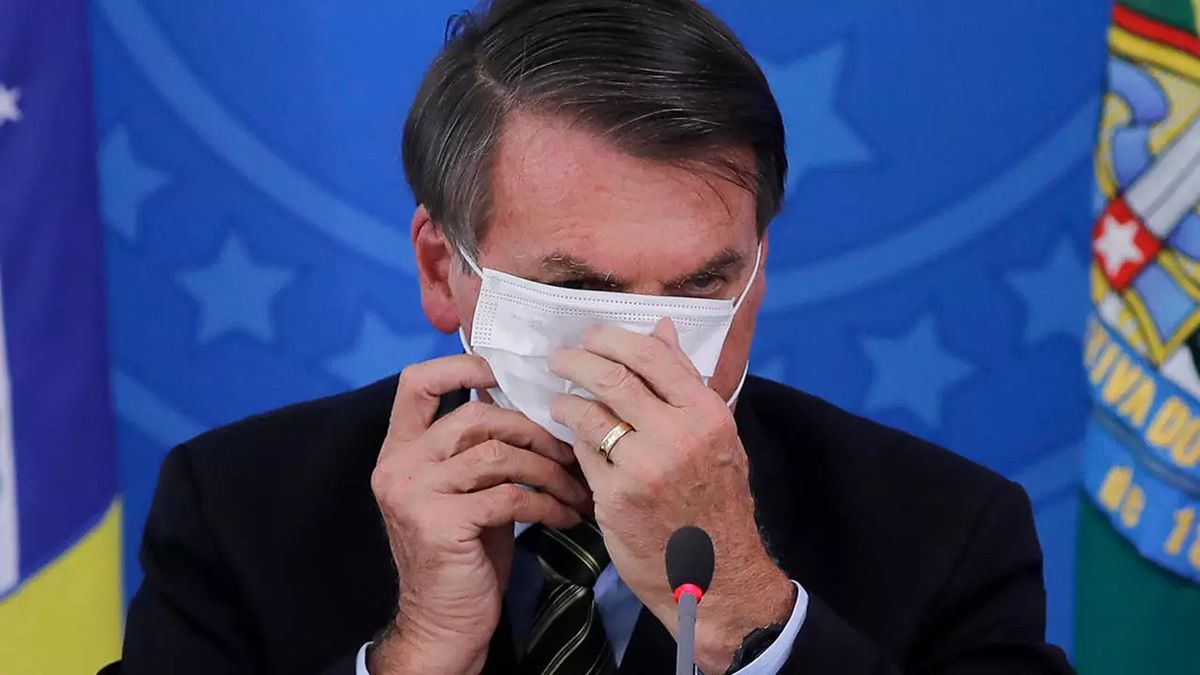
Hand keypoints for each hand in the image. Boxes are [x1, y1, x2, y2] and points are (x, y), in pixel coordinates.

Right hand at [367, 355, 589, 673]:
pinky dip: (548, 503)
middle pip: (476, 417)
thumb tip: (526, 402)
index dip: (462, 366)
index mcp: (400, 449)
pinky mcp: (441, 523)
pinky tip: (567, 515)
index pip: (417, 382)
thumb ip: (477, 448)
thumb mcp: (464, 491)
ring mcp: (415, 493)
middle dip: (533, 430)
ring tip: (577, 487)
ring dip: (549, 470)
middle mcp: (399, 465)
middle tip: (570, 450)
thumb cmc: (463, 554)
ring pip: (499, 454)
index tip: (507, 373)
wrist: (443, 623)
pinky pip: (510, 495)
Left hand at [548, 320, 792, 673]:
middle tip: (560, 359)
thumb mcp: (718, 437)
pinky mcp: (615, 497)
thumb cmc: (716, 502)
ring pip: (588, 412)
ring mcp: (643, 468)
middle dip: (576, 360)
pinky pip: (582, 452)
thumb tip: (661, 328)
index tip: (591, 336)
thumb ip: (687, 382)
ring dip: (565, 401)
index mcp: (707, 414)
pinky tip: (571, 437)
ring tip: (559, 401)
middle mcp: (678, 436)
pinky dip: (573, 439)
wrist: (717, 575)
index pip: (651, 355)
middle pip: (612, 376)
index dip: (611, 338)